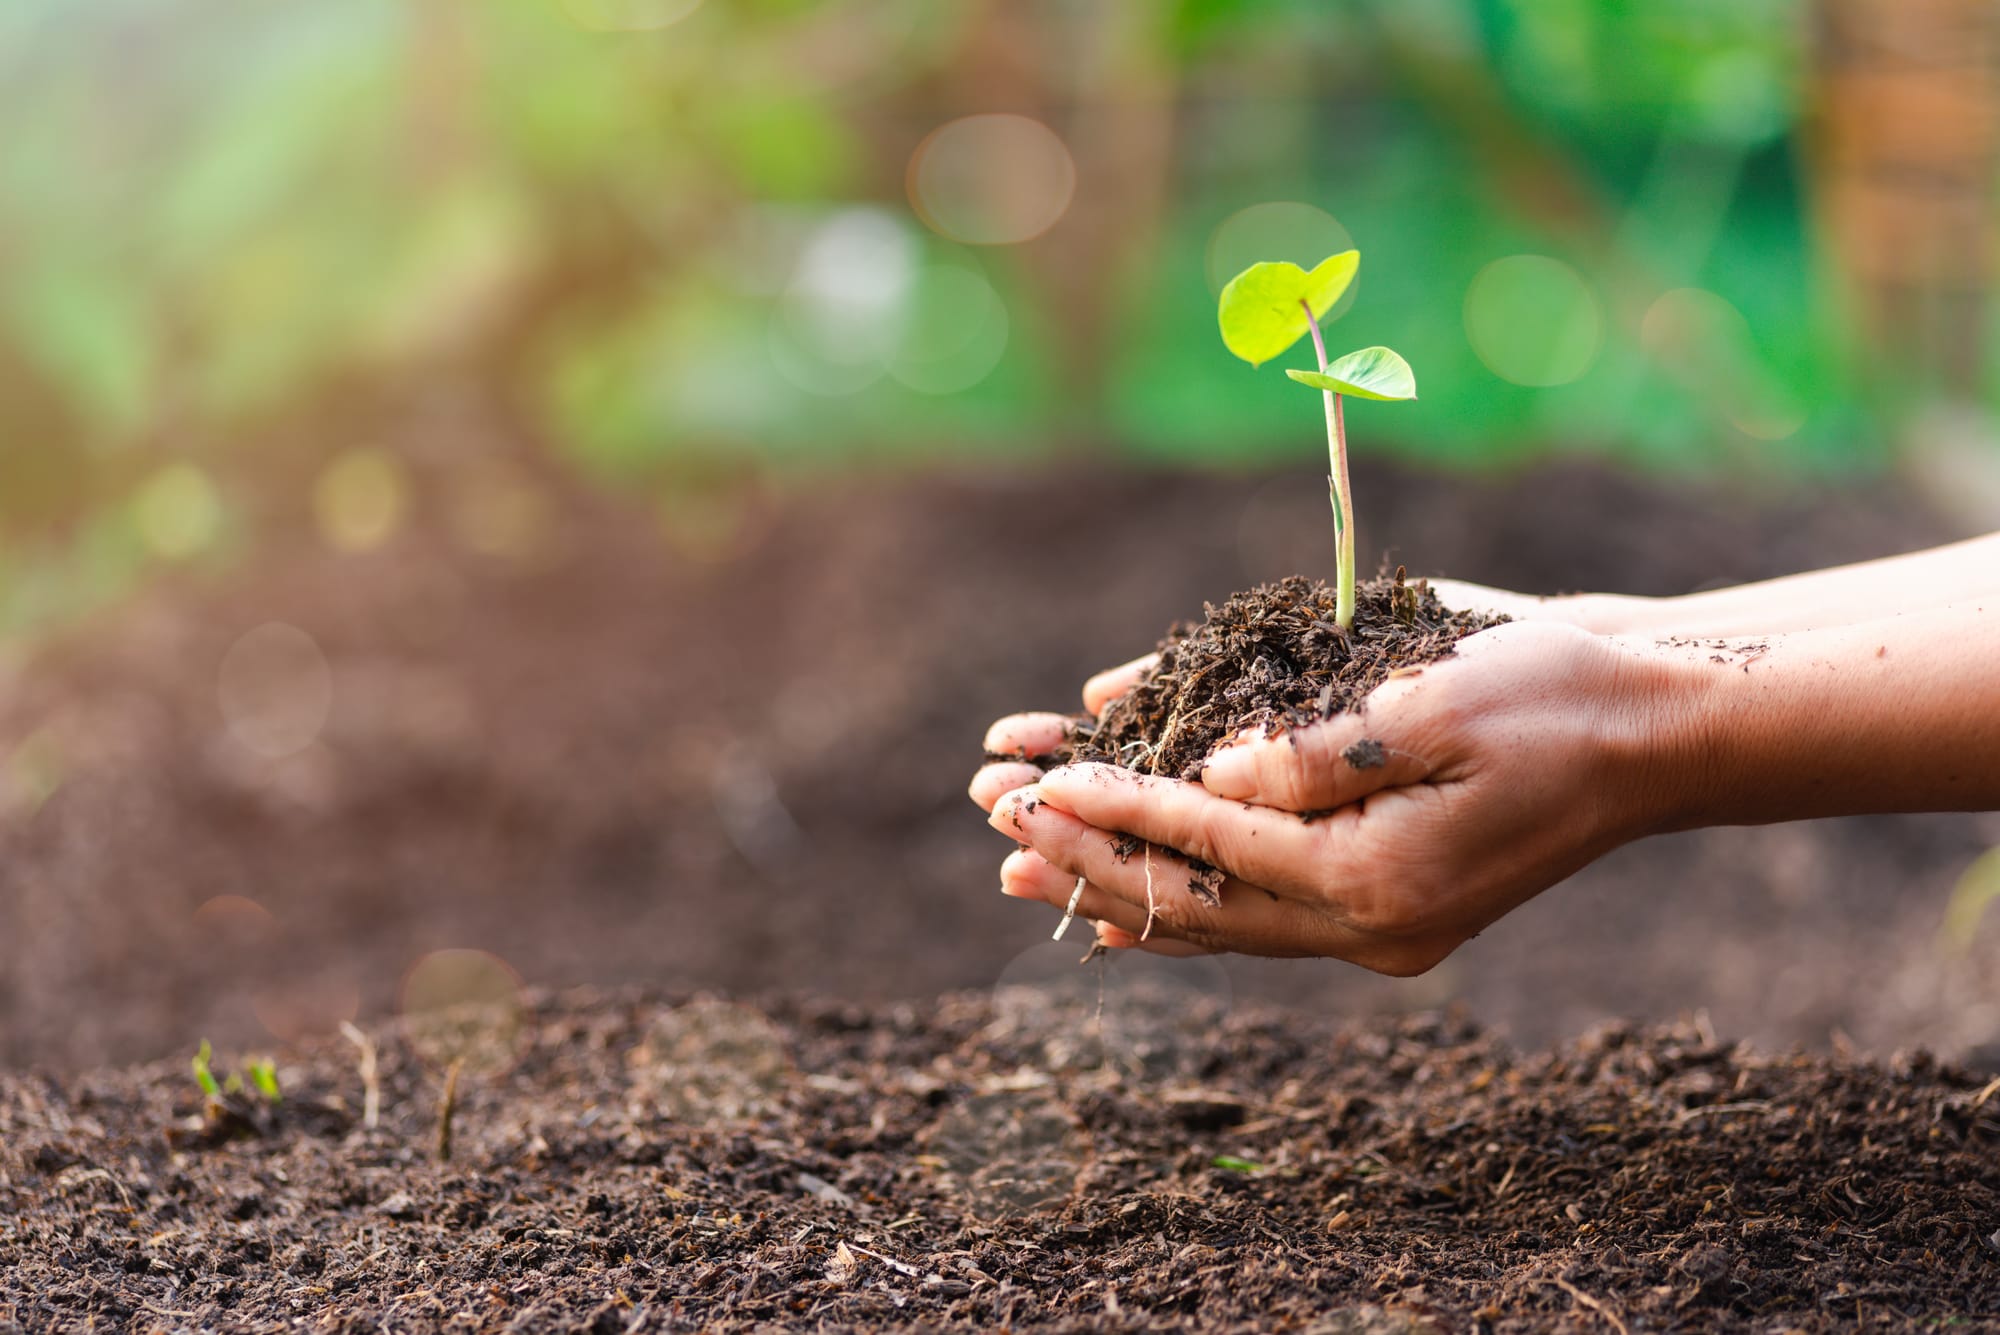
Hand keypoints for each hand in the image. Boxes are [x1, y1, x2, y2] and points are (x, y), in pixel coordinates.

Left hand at [978, 621, 1684, 973]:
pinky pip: (1257, 904)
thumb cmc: (1556, 697)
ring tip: (1013, 866)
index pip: (1214, 850)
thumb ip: (1315, 753)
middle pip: (1195, 900)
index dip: (1119, 811)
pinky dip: (1182, 890)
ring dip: (1113, 881)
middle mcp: (1367, 924)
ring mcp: (1374, 921)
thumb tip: (1208, 780)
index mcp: (1380, 884)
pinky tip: (1111, 893)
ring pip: (1216, 914)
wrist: (1653, 730)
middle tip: (992, 825)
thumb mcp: (1438, 701)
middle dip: (1086, 857)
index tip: (1035, 788)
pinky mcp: (1380, 895)